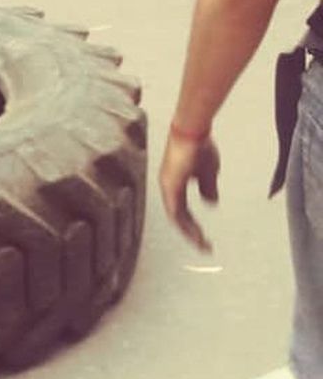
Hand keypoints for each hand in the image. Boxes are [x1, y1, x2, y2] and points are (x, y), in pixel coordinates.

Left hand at [159, 132, 220, 251]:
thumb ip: (207, 188)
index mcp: (175, 184)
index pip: (182, 211)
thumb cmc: (199, 146)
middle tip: (204, 246)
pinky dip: (184, 222)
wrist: (193, 131)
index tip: (203, 238)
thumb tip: (210, 202)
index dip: (192, 226)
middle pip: (178, 217)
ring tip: (201, 243)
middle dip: (192, 233)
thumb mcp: (208, 172)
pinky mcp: (170, 184)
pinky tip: (192, 232)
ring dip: (189, 231)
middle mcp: (168, 187)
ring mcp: (168, 186)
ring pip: (176, 216)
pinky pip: (175, 209)